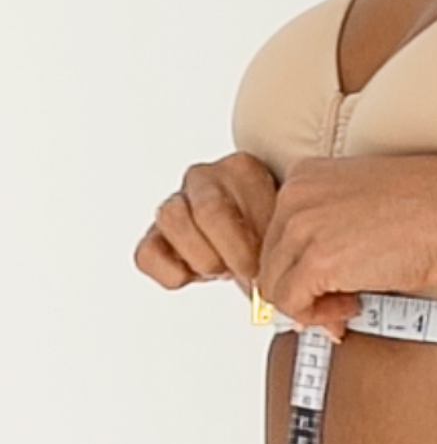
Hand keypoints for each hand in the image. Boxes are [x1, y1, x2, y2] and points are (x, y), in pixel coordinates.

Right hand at [134, 151, 277, 296]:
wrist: (253, 243)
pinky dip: (170, 272)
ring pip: (173, 220)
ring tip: (222, 270)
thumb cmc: (269, 232)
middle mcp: (204, 177)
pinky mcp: (154, 235)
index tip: (265, 262)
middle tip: (247, 270)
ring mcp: (176, 203)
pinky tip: (194, 275)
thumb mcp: (282, 226)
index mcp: (242, 168)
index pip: (247, 192)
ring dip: (202, 257)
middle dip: (231, 251)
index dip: (251, 240)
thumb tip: (277, 264)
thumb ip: (281, 232)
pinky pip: (147, 254)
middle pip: (209, 209)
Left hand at [257, 153, 436, 337]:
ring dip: (310, 306)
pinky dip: (317, 317)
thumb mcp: (360, 203)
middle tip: (342, 302)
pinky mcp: (316, 260)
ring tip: (349, 304)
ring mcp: (302, 225)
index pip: (276, 235)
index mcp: (306, 174)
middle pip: (270, 262)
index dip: (300, 266)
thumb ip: (326, 228)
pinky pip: (291, 305)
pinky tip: (351, 307)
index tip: (329, 280)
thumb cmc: (426, 205)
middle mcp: (296, 195)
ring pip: (274, 287)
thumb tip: (304, 279)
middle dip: (304, 290)